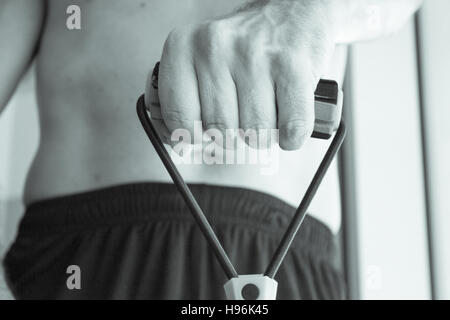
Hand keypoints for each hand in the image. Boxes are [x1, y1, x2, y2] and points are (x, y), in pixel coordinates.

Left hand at [150, 0, 337, 149]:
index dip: (193, 136)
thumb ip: (184, 101)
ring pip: (255, 133)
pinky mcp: (292, 67)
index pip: (177, 119)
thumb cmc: (244, 45)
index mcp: (184, 48)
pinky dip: (291, 135)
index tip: (203, 132)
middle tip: (242, 111)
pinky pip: (291, 129)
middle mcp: (215, 48)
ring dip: (264, 132)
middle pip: (219, 130)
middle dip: (235, 132)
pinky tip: (287, 116)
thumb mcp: (200, 61)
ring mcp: (255, 57)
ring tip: (266, 107)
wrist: (291, 10)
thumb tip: (178, 144)